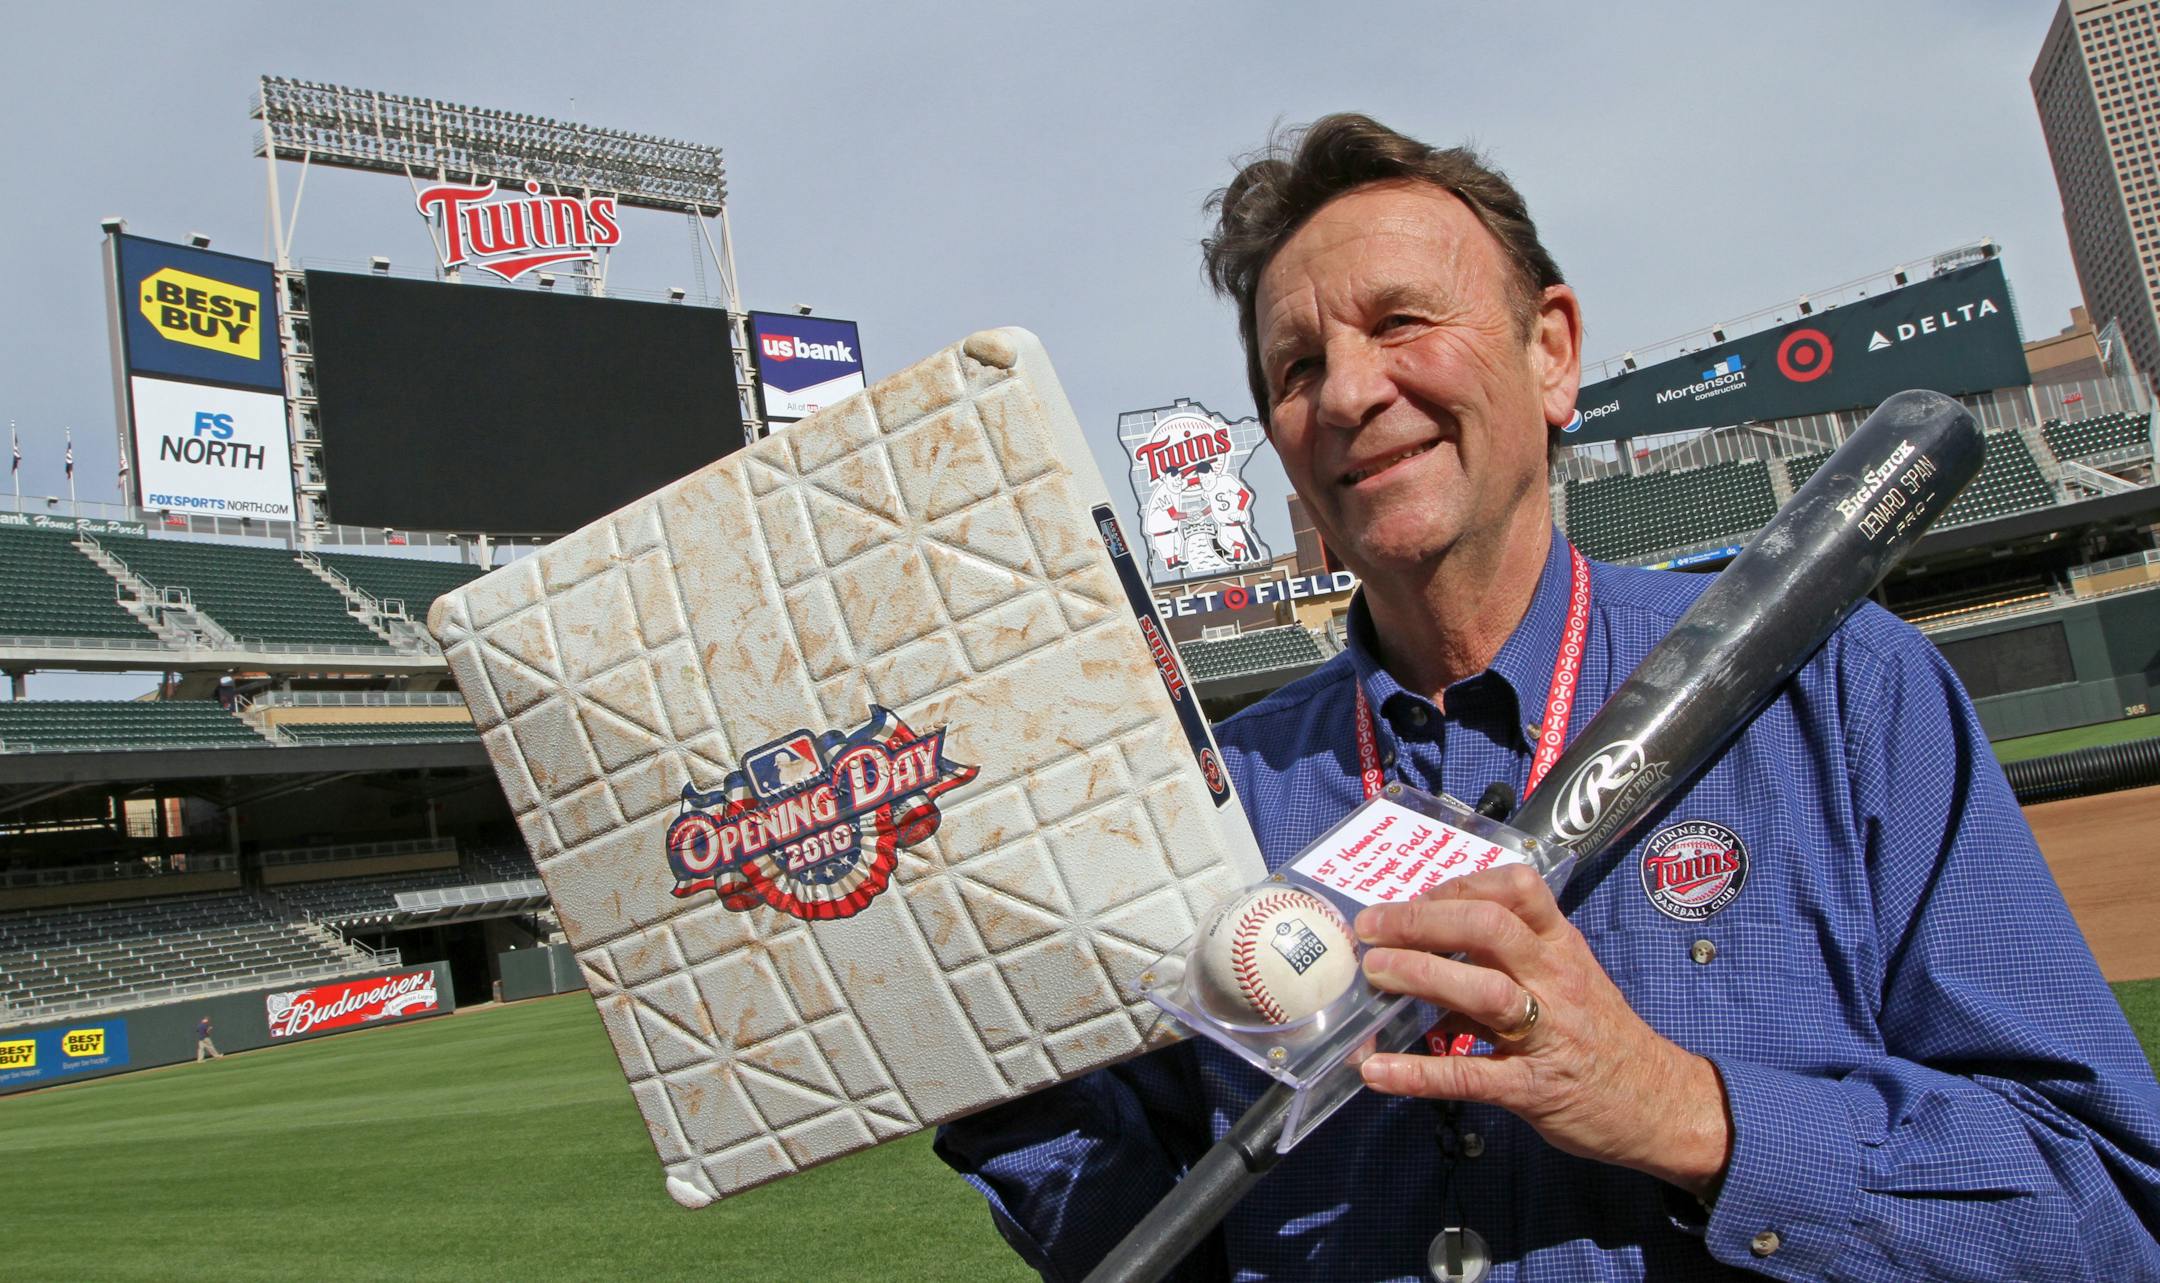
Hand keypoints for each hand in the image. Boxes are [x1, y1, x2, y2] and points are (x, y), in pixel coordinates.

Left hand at [1354, 864, 1731, 1199]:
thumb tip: (1424, 946)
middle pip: (1490, 929)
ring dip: (1422, 977)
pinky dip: (1419, 1074)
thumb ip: (1507, 959)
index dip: (1459, 884)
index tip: (1414, 895)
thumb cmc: (1599, 1034)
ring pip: (1485, 991)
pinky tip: (1377, 1071)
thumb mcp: (1566, 979)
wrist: (1660, 1106)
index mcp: (1561, 946)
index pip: (1517, 888)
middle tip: (1370, 929)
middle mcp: (1556, 979)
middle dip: (1422, 921)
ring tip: (1373, 976)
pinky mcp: (1535, 1089)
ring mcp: (1548, 1033)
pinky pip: (1473, 1076)